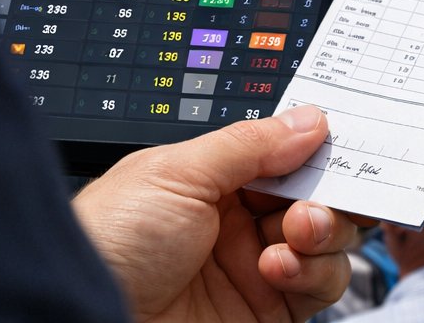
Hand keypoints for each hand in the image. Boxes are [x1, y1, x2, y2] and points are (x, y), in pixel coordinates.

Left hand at [72, 105, 356, 322]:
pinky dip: (314, 271)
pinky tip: (278, 265)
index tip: (342, 138)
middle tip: (327, 186)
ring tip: (299, 229)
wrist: (81, 317)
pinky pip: (321, 286)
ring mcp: (255, 268)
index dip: (316, 146)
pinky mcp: (269, 311)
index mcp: (215, 178)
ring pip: (328, 239)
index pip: (285, 153)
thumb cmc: (105, 244)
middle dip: (330, 186)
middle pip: (317, 193)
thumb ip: (249, 144)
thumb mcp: (175, 173)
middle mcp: (239, 222)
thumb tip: (308, 119)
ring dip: (326, 228)